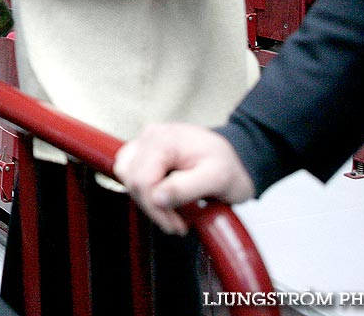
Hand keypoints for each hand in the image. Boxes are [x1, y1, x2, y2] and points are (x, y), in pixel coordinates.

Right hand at [114, 123, 255, 235]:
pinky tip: (162, 198)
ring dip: (146, 200)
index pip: (143, 180)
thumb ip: (185, 188)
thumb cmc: (230, 166)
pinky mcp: (143, 150)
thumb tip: (156, 199)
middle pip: (133, 180)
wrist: (237, 156)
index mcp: (165, 139)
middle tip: (177, 224)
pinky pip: (129, 172)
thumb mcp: (216, 179)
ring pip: (126, 176)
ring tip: (171, 212)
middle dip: (154, 208)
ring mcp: (144, 141)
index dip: (156, 208)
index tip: (176, 226)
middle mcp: (150, 136)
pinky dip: (142, 190)